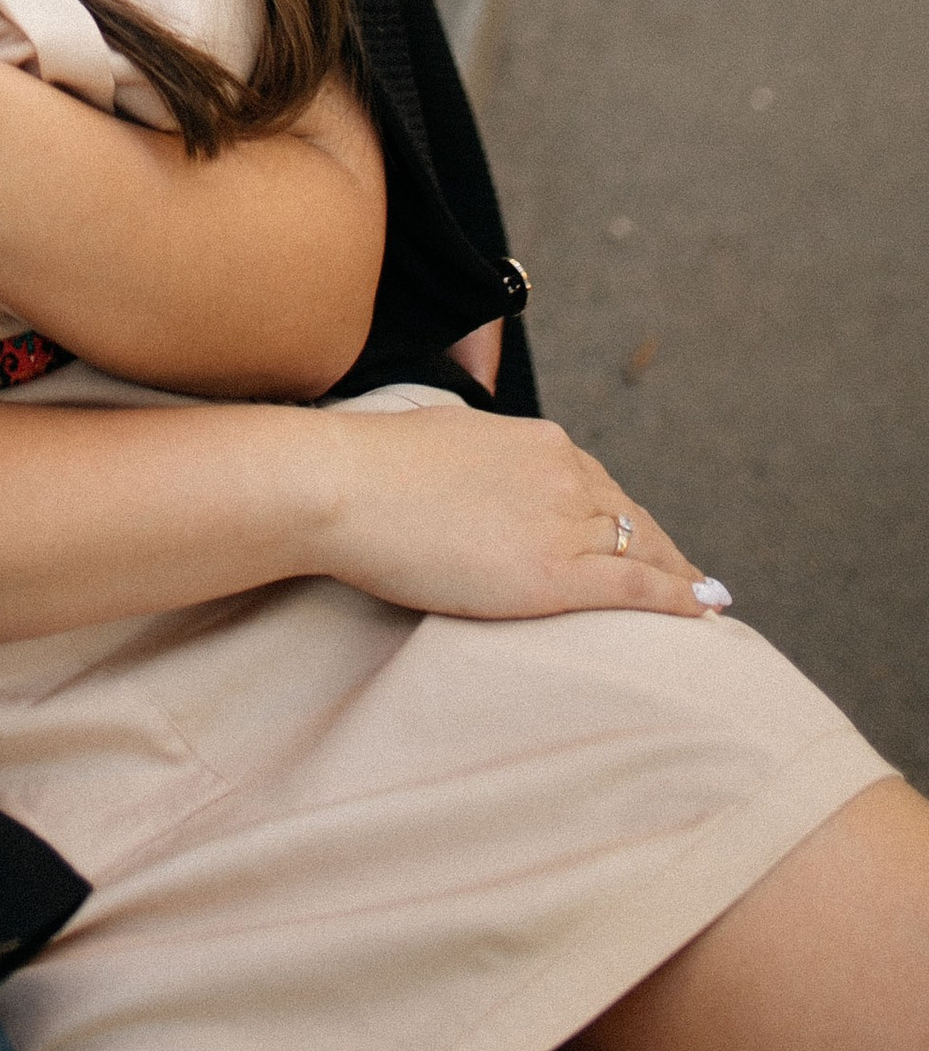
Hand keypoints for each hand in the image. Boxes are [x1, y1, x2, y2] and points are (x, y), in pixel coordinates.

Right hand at [310, 407, 730, 625]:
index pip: (596, 483)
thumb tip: (480, 475)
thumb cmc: (371, 467)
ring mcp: (561, 521)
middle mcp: (561, 472)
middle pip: (627, 517)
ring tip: (703, 599)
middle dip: (661, 548)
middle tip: (688, 578)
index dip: (624, 516)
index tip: (641, 536)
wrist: (345, 486)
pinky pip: (634, 587)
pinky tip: (705, 611)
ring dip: (678, 577)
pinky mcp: (553, 573)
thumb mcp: (442, 442)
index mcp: (535, 440)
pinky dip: (677, 599)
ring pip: (640, 551)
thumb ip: (480, 461)